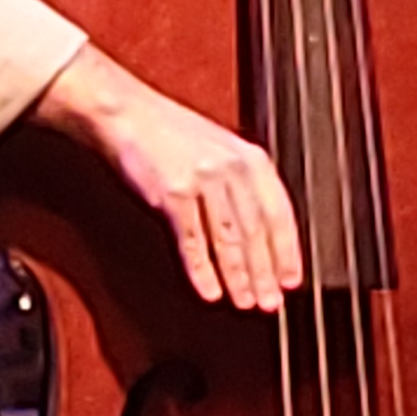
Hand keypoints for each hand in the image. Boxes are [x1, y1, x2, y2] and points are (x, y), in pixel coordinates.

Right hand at [31, 44, 305, 310]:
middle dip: (264, 273)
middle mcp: (232, 167)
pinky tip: (209, 290)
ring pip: (229, 239)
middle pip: (256, 231)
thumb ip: (243, 186)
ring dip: (238, 277)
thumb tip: (260, 236)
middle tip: (270, 302)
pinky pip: (193, 240)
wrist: (126, 112)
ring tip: (244, 302)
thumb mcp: (220, 150)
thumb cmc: (168, 133)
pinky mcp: (173, 192)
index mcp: (250, 157)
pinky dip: (202, 270)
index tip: (291, 280)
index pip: (280, 213)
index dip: (287, 252)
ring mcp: (203, 178)